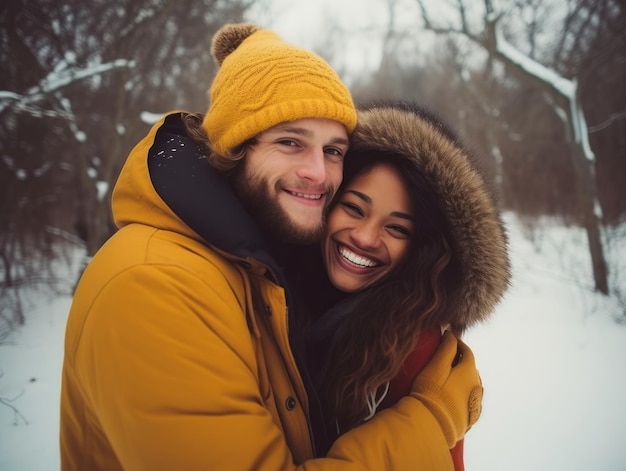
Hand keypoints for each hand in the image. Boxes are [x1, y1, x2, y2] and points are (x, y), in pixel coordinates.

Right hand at [410, 331, 482, 446]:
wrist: (434, 424)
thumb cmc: (432, 391)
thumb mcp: (436, 365)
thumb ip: (446, 348)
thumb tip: (452, 333)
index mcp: (470, 371)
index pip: (467, 351)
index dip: (458, 343)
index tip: (448, 338)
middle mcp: (477, 385)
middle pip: (470, 368)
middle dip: (460, 360)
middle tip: (445, 357)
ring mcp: (475, 402)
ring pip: (470, 384)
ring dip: (462, 377)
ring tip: (448, 376)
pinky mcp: (470, 417)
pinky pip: (468, 399)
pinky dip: (462, 392)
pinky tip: (451, 395)